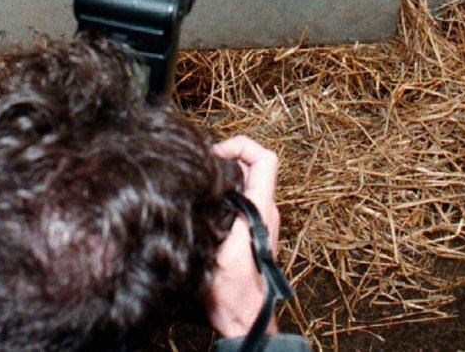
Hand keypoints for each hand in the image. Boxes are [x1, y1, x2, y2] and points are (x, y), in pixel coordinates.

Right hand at [204, 135, 280, 338]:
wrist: (243, 318)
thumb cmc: (232, 290)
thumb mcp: (216, 247)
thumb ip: (213, 214)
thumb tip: (200, 186)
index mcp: (261, 209)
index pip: (264, 158)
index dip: (239, 146)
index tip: (213, 156)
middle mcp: (266, 211)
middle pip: (252, 166)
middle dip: (225, 159)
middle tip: (200, 169)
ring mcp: (261, 220)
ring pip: (245, 182)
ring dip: (223, 176)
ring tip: (198, 185)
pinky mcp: (251, 230)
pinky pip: (241, 198)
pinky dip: (223, 193)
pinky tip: (203, 205)